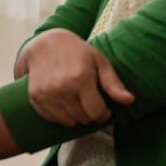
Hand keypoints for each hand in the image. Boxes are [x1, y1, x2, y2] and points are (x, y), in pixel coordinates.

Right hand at [15, 30, 133, 125]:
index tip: (103, 108)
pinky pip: (51, 118)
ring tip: (76, 101)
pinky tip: (62, 101)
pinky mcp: (35, 97)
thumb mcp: (99, 62)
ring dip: (75, 116)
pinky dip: (59, 115)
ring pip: (67, 122)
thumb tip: (129, 100)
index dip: (103, 114)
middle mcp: (62, 88)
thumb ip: (113, 83)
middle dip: (90, 114)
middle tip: (89, 101)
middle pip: (83, 118)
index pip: (96, 113)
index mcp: (81, 78)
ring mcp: (46, 93)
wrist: (44, 43)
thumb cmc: (76, 52)